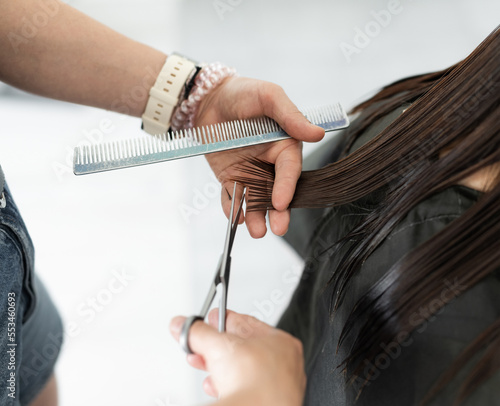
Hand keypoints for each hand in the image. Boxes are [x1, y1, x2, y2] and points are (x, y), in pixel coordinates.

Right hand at [170, 309, 305, 405]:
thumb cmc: (255, 381)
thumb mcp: (218, 345)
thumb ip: (198, 332)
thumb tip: (183, 325)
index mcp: (281, 342)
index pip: (248, 323)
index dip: (224, 320)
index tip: (210, 320)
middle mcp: (283, 364)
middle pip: (241, 348)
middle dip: (214, 347)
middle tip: (198, 345)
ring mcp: (275, 386)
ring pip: (240, 370)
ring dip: (216, 367)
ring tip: (201, 363)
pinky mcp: (263, 402)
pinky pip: (242, 389)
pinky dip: (225, 385)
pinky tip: (214, 385)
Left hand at [194, 77, 324, 237]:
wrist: (207, 98)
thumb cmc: (242, 93)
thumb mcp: (269, 97)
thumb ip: (291, 116)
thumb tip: (318, 133)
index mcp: (284, 145)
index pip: (289, 170)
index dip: (287, 186)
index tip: (281, 202)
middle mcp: (269, 163)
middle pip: (276, 191)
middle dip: (278, 212)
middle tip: (278, 228)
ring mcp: (249, 172)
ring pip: (256, 199)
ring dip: (257, 216)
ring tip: (257, 232)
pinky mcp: (230, 177)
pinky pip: (232, 196)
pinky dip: (234, 208)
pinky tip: (237, 218)